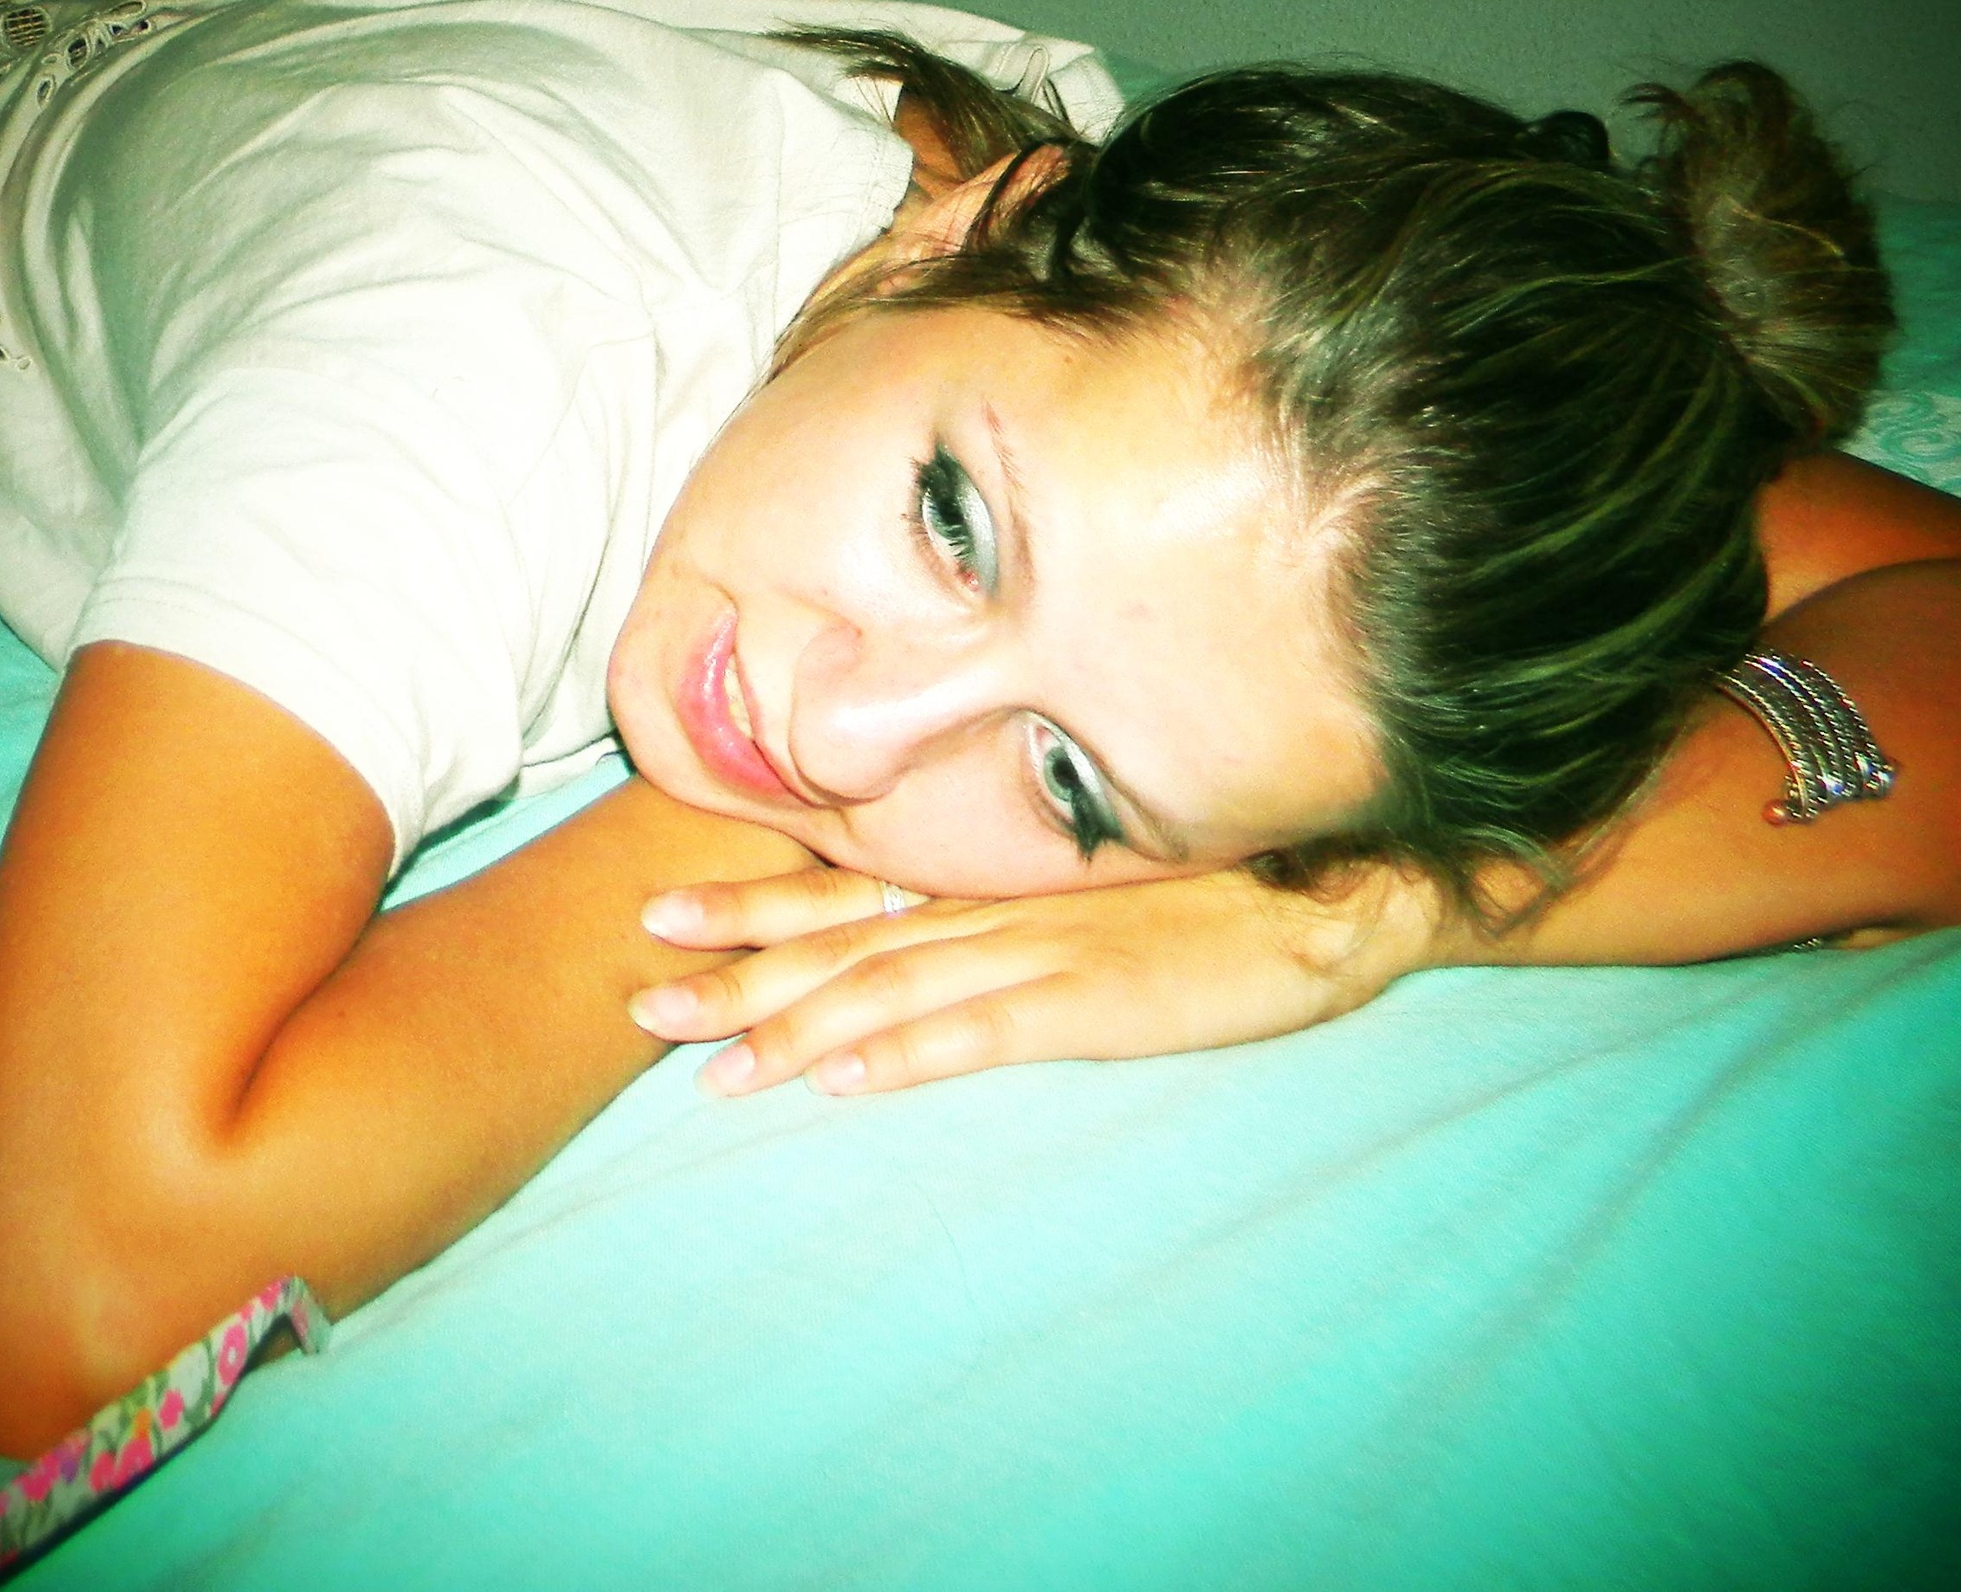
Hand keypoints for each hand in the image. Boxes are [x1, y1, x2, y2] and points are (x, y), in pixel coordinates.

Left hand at [626, 863, 1441, 1096]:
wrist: (1319, 894)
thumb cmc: (1202, 890)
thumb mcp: (1083, 883)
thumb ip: (999, 905)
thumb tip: (910, 928)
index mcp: (986, 879)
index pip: (846, 889)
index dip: (753, 905)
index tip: (661, 914)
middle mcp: (992, 906)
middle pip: (842, 939)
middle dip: (739, 971)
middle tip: (642, 994)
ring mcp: (1038, 951)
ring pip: (891, 987)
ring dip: (795, 1025)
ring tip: (710, 1066)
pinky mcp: (1091, 1002)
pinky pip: (984, 1032)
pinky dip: (910, 1055)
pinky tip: (845, 1080)